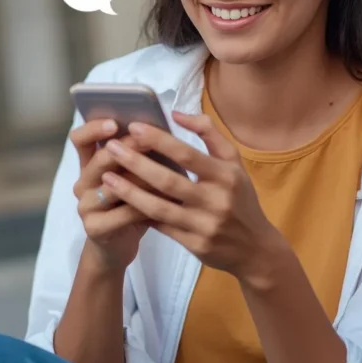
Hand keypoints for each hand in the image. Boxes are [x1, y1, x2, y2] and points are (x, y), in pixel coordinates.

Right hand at [69, 119, 150, 271]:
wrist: (117, 248)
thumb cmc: (129, 206)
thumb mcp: (131, 179)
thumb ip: (137, 157)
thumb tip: (160, 131)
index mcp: (88, 166)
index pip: (79, 139)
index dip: (94, 128)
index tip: (116, 122)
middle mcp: (82, 183)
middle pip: (98, 160)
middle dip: (127, 148)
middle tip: (149, 140)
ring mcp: (85, 207)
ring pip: (112, 186)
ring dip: (140, 178)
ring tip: (165, 170)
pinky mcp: (94, 228)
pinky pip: (123, 212)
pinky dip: (145, 204)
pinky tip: (165, 201)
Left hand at [99, 112, 282, 279]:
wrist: (255, 248)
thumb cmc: (239, 198)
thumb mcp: (234, 163)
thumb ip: (209, 134)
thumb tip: (176, 114)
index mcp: (226, 175)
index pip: (187, 154)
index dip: (158, 140)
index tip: (133, 127)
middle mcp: (216, 200)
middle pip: (168, 180)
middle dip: (136, 163)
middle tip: (110, 148)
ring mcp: (204, 225)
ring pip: (159, 207)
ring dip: (129, 192)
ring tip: (106, 177)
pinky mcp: (195, 245)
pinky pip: (161, 226)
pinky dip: (140, 213)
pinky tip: (119, 202)